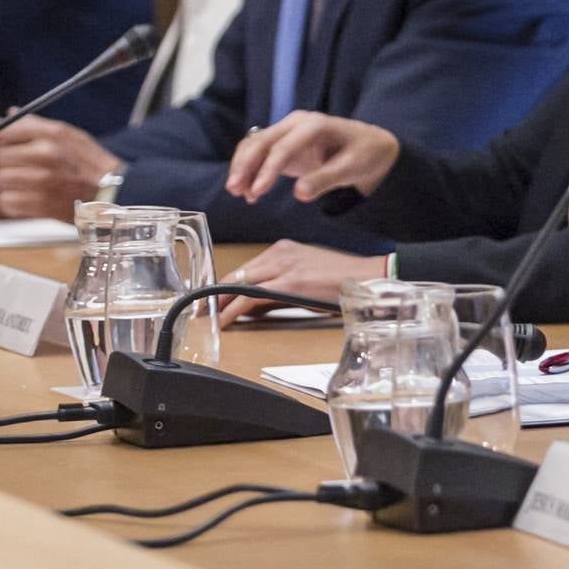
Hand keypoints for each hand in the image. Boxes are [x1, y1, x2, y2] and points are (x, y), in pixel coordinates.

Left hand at [0, 116, 117, 219]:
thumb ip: (36, 124)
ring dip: (7, 184)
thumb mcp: (70, 134)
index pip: (3, 131)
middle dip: (5, 163)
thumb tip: (9, 113)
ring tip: (26, 184)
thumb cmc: (90, 162)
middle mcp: (45, 155)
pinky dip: (12, 202)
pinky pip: (6, 201)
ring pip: (0, 179)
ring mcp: (41, 181)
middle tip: (21, 168)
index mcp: (51, 134)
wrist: (113, 194)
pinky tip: (28, 198)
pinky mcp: (39, 205)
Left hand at [215, 240, 384, 325]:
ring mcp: (284, 266)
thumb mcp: (306, 274)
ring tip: (207, 316)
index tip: (213, 297)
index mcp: (285, 248)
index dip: (226, 284)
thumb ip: (281, 284)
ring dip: (220, 302)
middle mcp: (281, 253)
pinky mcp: (289, 283)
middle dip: (216, 293)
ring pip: (240, 284)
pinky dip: (234, 309)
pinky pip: (251, 297)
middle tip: (201, 309)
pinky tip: (225, 319)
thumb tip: (258, 304)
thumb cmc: (342, 280)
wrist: (367, 278)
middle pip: (238, 274)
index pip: (246, 268)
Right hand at [226, 111, 399, 202]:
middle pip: (261, 141)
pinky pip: (260, 153)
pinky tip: (248, 191)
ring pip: (255, 145)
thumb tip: (299, 194)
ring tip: (238, 193)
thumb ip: (325, 179)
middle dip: (245, 165)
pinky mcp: (284, 144)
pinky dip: (250, 169)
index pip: (283, 147)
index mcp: (314, 125)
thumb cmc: (364, 154)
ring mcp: (288, 132)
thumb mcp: (351, 168)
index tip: (256, 191)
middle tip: (234, 190)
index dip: (267, 170)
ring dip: (242, 167)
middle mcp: (297, 124)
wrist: (370, 146)